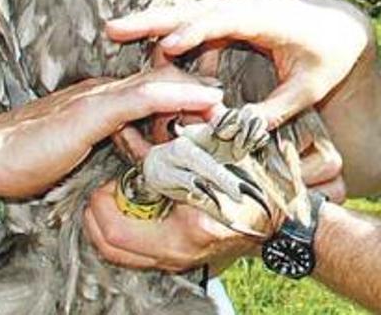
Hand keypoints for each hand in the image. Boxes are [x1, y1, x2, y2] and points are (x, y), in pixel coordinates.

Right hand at [0, 70, 222, 198]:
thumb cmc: (24, 157)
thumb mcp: (77, 148)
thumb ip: (105, 142)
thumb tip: (133, 149)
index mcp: (105, 96)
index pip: (155, 83)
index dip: (187, 89)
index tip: (217, 98)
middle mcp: (107, 88)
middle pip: (166, 75)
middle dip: (202, 81)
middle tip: (233, 96)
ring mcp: (101, 95)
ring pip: (163, 81)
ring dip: (200, 88)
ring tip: (231, 98)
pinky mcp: (94, 111)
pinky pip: (145, 98)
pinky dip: (180, 96)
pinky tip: (206, 100)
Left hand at [84, 109, 344, 270]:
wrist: (285, 219)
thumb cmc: (257, 186)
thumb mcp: (218, 159)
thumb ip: (183, 146)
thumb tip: (149, 122)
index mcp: (189, 227)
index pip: (120, 232)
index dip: (102, 207)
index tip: (102, 184)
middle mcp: (180, 252)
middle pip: (114, 249)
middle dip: (96, 222)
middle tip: (94, 196)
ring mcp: (181, 259)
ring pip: (124, 256)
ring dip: (107, 229)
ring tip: (104, 203)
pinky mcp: (183, 258)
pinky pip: (140, 255)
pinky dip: (126, 235)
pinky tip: (128, 211)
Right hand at [107, 0, 373, 128]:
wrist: (340, 27)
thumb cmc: (328, 56)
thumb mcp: (308, 89)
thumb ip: (274, 111)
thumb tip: (239, 134)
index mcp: (263, 18)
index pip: (221, 22)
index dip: (192, 34)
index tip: (165, 48)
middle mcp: (243, 6)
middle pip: (191, 10)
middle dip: (152, 19)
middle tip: (112, 28)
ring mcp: (234, 8)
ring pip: (186, 14)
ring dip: (153, 24)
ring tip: (116, 34)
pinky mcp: (230, 17)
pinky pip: (195, 24)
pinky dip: (172, 36)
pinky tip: (151, 54)